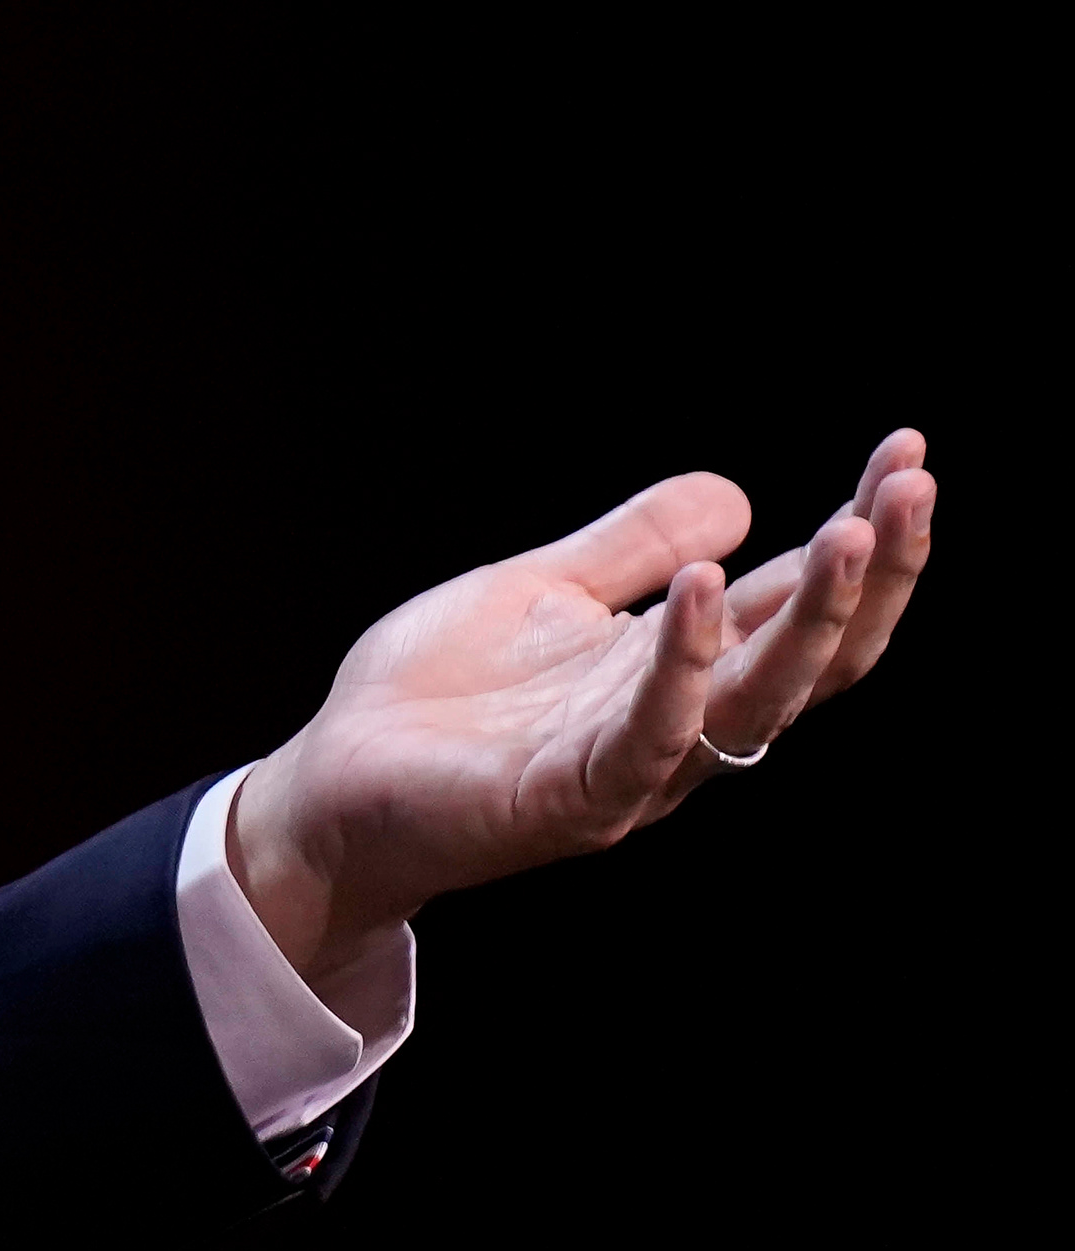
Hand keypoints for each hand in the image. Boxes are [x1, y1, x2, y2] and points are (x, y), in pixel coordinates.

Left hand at [230, 429, 935, 984]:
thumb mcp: (541, 592)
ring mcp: (634, 766)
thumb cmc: (434, 700)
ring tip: (854, 529)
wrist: (334, 785)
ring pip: (760, 699)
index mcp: (678, 668)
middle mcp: (681, 723)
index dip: (861, 532)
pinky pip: (651, 736)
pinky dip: (686, 666)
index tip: (909, 452)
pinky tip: (708, 591)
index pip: (794, 599)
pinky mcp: (573, 797)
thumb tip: (741, 495)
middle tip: (917, 484)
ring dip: (816, 615)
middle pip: (812, 653)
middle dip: (874, 573)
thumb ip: (632, 549)